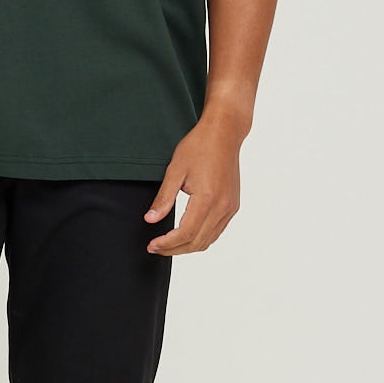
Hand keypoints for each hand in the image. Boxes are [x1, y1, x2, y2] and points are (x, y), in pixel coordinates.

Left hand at [142, 110, 243, 254]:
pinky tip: (186, 235)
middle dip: (174, 249)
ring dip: (187, 247)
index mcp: (207, 199)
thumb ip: (163, 198)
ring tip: (167, 244)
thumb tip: (150, 219)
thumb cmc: (199, 147)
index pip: (185, 233)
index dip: (167, 243)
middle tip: (155, 248)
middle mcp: (223, 207)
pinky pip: (217, 231)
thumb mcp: (175, 170)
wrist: (224, 133)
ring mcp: (230, 208)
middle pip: (197, 242)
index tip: (151, 245)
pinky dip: (200, 238)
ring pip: (208, 240)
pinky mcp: (233, 206)